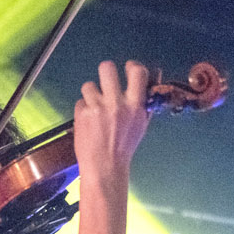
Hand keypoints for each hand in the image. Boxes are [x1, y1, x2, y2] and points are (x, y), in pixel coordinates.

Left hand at [73, 59, 149, 190]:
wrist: (105, 166)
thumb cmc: (124, 146)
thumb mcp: (141, 124)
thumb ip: (145, 100)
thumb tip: (154, 75)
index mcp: (135, 106)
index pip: (137, 72)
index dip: (132, 66)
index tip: (128, 69)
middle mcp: (116, 104)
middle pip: (107, 67)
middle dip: (106, 72)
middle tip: (106, 83)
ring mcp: (97, 108)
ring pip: (89, 85)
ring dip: (91, 94)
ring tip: (95, 108)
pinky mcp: (81, 114)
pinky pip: (80, 101)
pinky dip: (83, 109)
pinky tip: (88, 121)